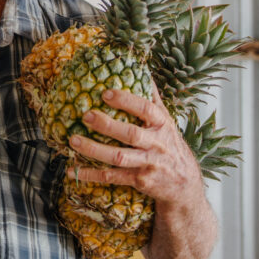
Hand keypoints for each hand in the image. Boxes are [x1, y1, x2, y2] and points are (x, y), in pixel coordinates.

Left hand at [67, 85, 216, 258]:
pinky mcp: (140, 181)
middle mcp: (158, 144)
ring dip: (94, 149)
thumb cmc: (171, 147)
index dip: (126, 100)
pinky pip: (113, 177)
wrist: (186, 187)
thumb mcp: (168, 123)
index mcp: (164, 125)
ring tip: (73, 140)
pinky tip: (74, 171)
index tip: (106, 92)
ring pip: (119, 157)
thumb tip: (143, 71)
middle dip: (107, 125)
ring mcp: (149, 164)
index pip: (146, 109)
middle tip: (86, 115)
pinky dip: (92, 175)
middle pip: (130, 134)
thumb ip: (154, 99)